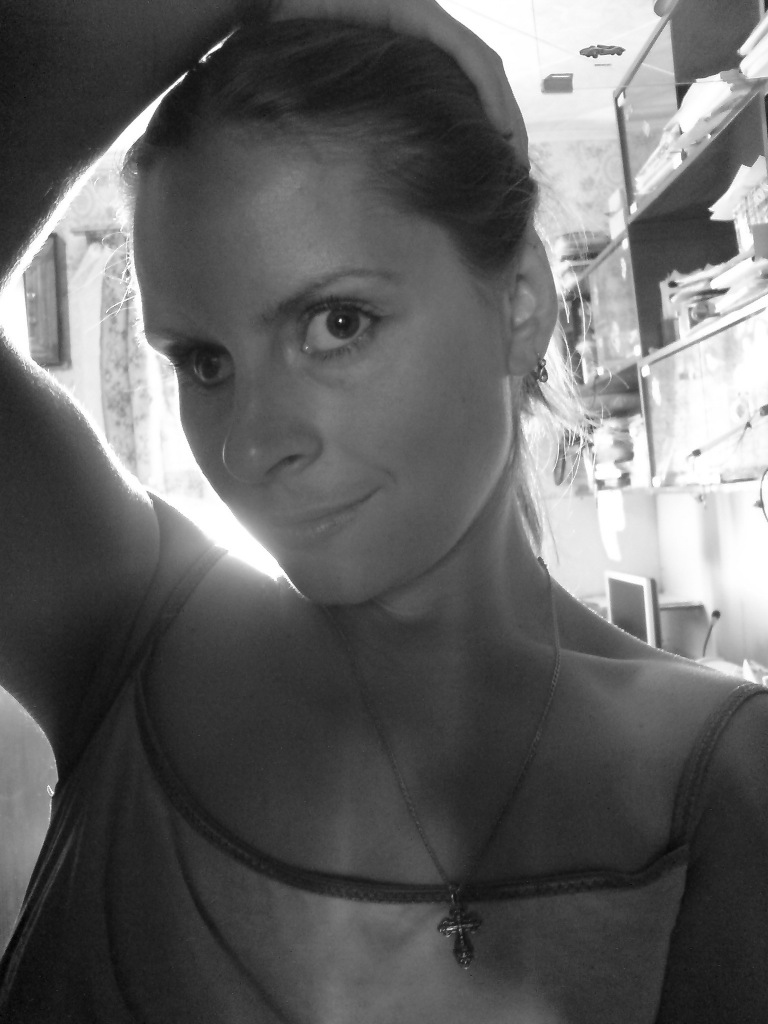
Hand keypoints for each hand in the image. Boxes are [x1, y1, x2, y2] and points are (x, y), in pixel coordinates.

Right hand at [269, 0, 527, 161]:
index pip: (467, 85)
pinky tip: (501, 130)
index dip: (488, 122)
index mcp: (412, 46)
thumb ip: (361, 114)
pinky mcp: (419, 14)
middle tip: (515, 177)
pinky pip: (468, 58)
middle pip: (484, 82)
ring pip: (485, 71)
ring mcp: (426, 17)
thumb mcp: (336, 85)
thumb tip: (362, 166)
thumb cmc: (292, 33)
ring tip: (514, 160)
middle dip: (507, 129)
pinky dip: (489, 94)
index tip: (497, 167)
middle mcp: (426, 27)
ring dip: (506, 117)